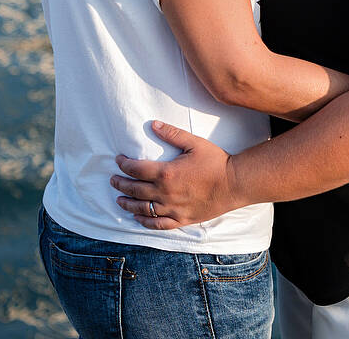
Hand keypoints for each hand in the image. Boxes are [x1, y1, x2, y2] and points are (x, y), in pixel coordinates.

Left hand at [110, 121, 241, 228]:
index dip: (124, 164)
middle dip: (120, 183)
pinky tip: (138, 218)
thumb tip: (153, 124)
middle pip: (134, 190)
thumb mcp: (194, 143)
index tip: (119, 160)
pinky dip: (144, 222)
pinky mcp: (181, 219)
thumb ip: (172, 134)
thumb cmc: (216, 161)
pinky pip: (157, 224)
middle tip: (113, 179)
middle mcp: (165, 193)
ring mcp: (172, 208)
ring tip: (119, 199)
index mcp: (166, 173)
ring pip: (142, 209)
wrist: (234, 183)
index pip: (136, 169)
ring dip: (127, 204)